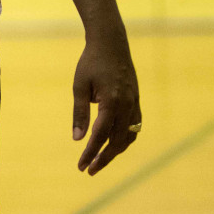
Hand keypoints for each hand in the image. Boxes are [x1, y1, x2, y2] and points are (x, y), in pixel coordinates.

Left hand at [72, 28, 140, 174]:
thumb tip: (77, 138)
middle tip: (89, 170)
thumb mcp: (79, 86)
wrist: (111, 43)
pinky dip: (125, 139)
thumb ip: (80, 113)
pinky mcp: (136, 101)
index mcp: (111, 103)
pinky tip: (115, 144)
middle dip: (103, 158)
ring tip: (100, 160)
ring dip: (115, 151)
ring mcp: (134, 104)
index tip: (81, 166)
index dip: (90, 153)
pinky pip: (134, 127)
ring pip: (128, 137)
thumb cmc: (90, 62)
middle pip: (117, 142)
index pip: (100, 136)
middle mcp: (127, 106)